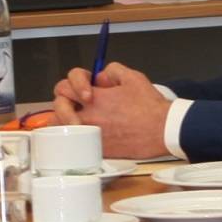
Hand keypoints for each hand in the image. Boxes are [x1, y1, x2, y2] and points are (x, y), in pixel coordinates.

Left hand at [56, 60, 171, 158]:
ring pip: (60, 128)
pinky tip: (82, 136)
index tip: (86, 91)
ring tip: (72, 120)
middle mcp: (88, 116)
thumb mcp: (133, 78)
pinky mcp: (97, 149)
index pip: (65, 86)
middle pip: (57, 107)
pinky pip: (74, 145)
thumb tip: (101, 76)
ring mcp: (90, 135)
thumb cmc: (151, 107)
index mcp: (94, 98)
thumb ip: (112, 71)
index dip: (72, 85)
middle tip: (73, 106)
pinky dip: (74, 140)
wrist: (163, 130)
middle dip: (63, 103)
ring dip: (63, 122)